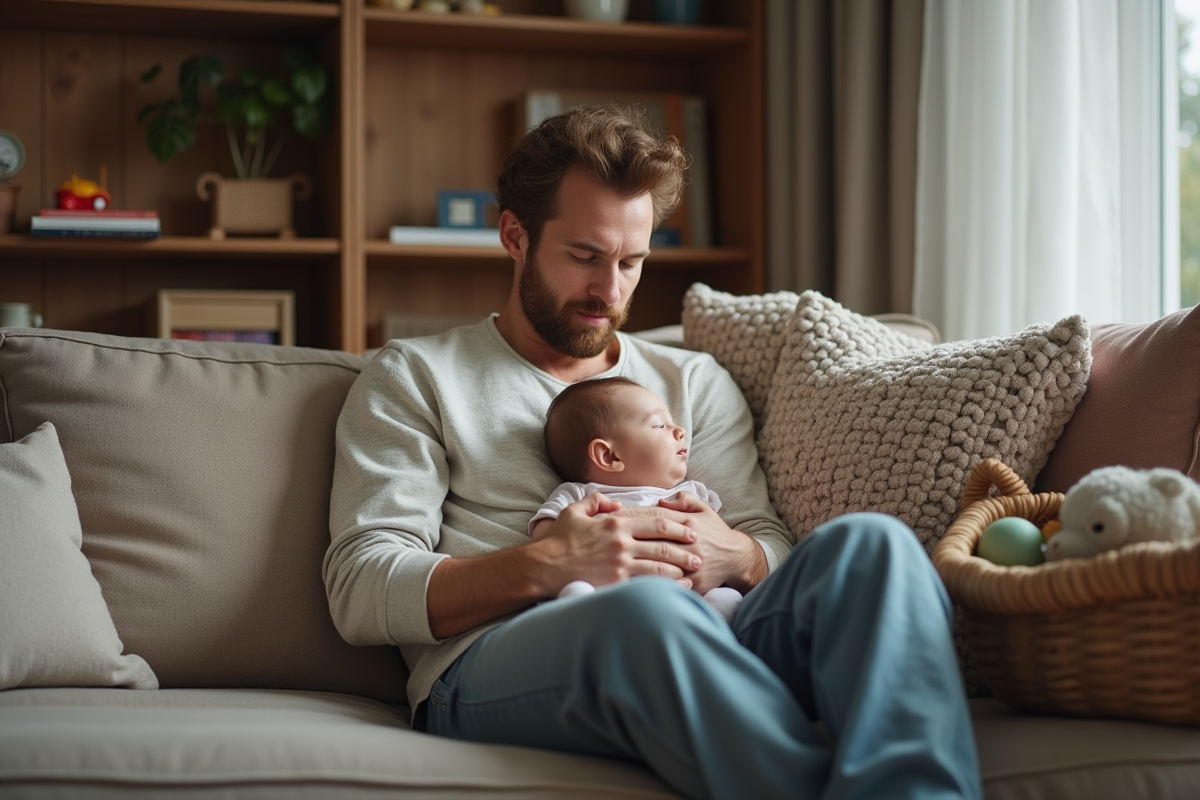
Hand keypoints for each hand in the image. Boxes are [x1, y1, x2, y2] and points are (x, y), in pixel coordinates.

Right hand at [530, 491, 700, 593]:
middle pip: (662, 542)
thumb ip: (596, 501)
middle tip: (700, 550)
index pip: (654, 520)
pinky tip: (678, 586)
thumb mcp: (574, 511)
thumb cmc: (558, 540)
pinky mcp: (616, 582)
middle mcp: (621, 541)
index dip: (676, 525)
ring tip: (694, 569)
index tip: (690, 528)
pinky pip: (648, 582)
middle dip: (684, 546)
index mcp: (615, 522)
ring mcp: (620, 562)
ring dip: (680, 566)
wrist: (544, 566)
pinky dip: (666, 584)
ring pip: (659, 564)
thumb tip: (615, 504)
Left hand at [619, 492, 767, 593]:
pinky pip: (668, 582)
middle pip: (650, 537)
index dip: (630, 515)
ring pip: (656, 561)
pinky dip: (650, 582)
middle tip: (604, 538)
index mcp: (686, 521)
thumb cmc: (714, 532)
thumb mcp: (703, 509)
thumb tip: (660, 499)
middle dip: (626, 537)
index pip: (653, 516)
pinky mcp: (693, 581)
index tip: (610, 517)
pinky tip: (630, 582)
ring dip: (633, 561)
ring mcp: (690, 562)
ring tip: (611, 561)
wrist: (736, 557)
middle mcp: (687, 540)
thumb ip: (682, 501)